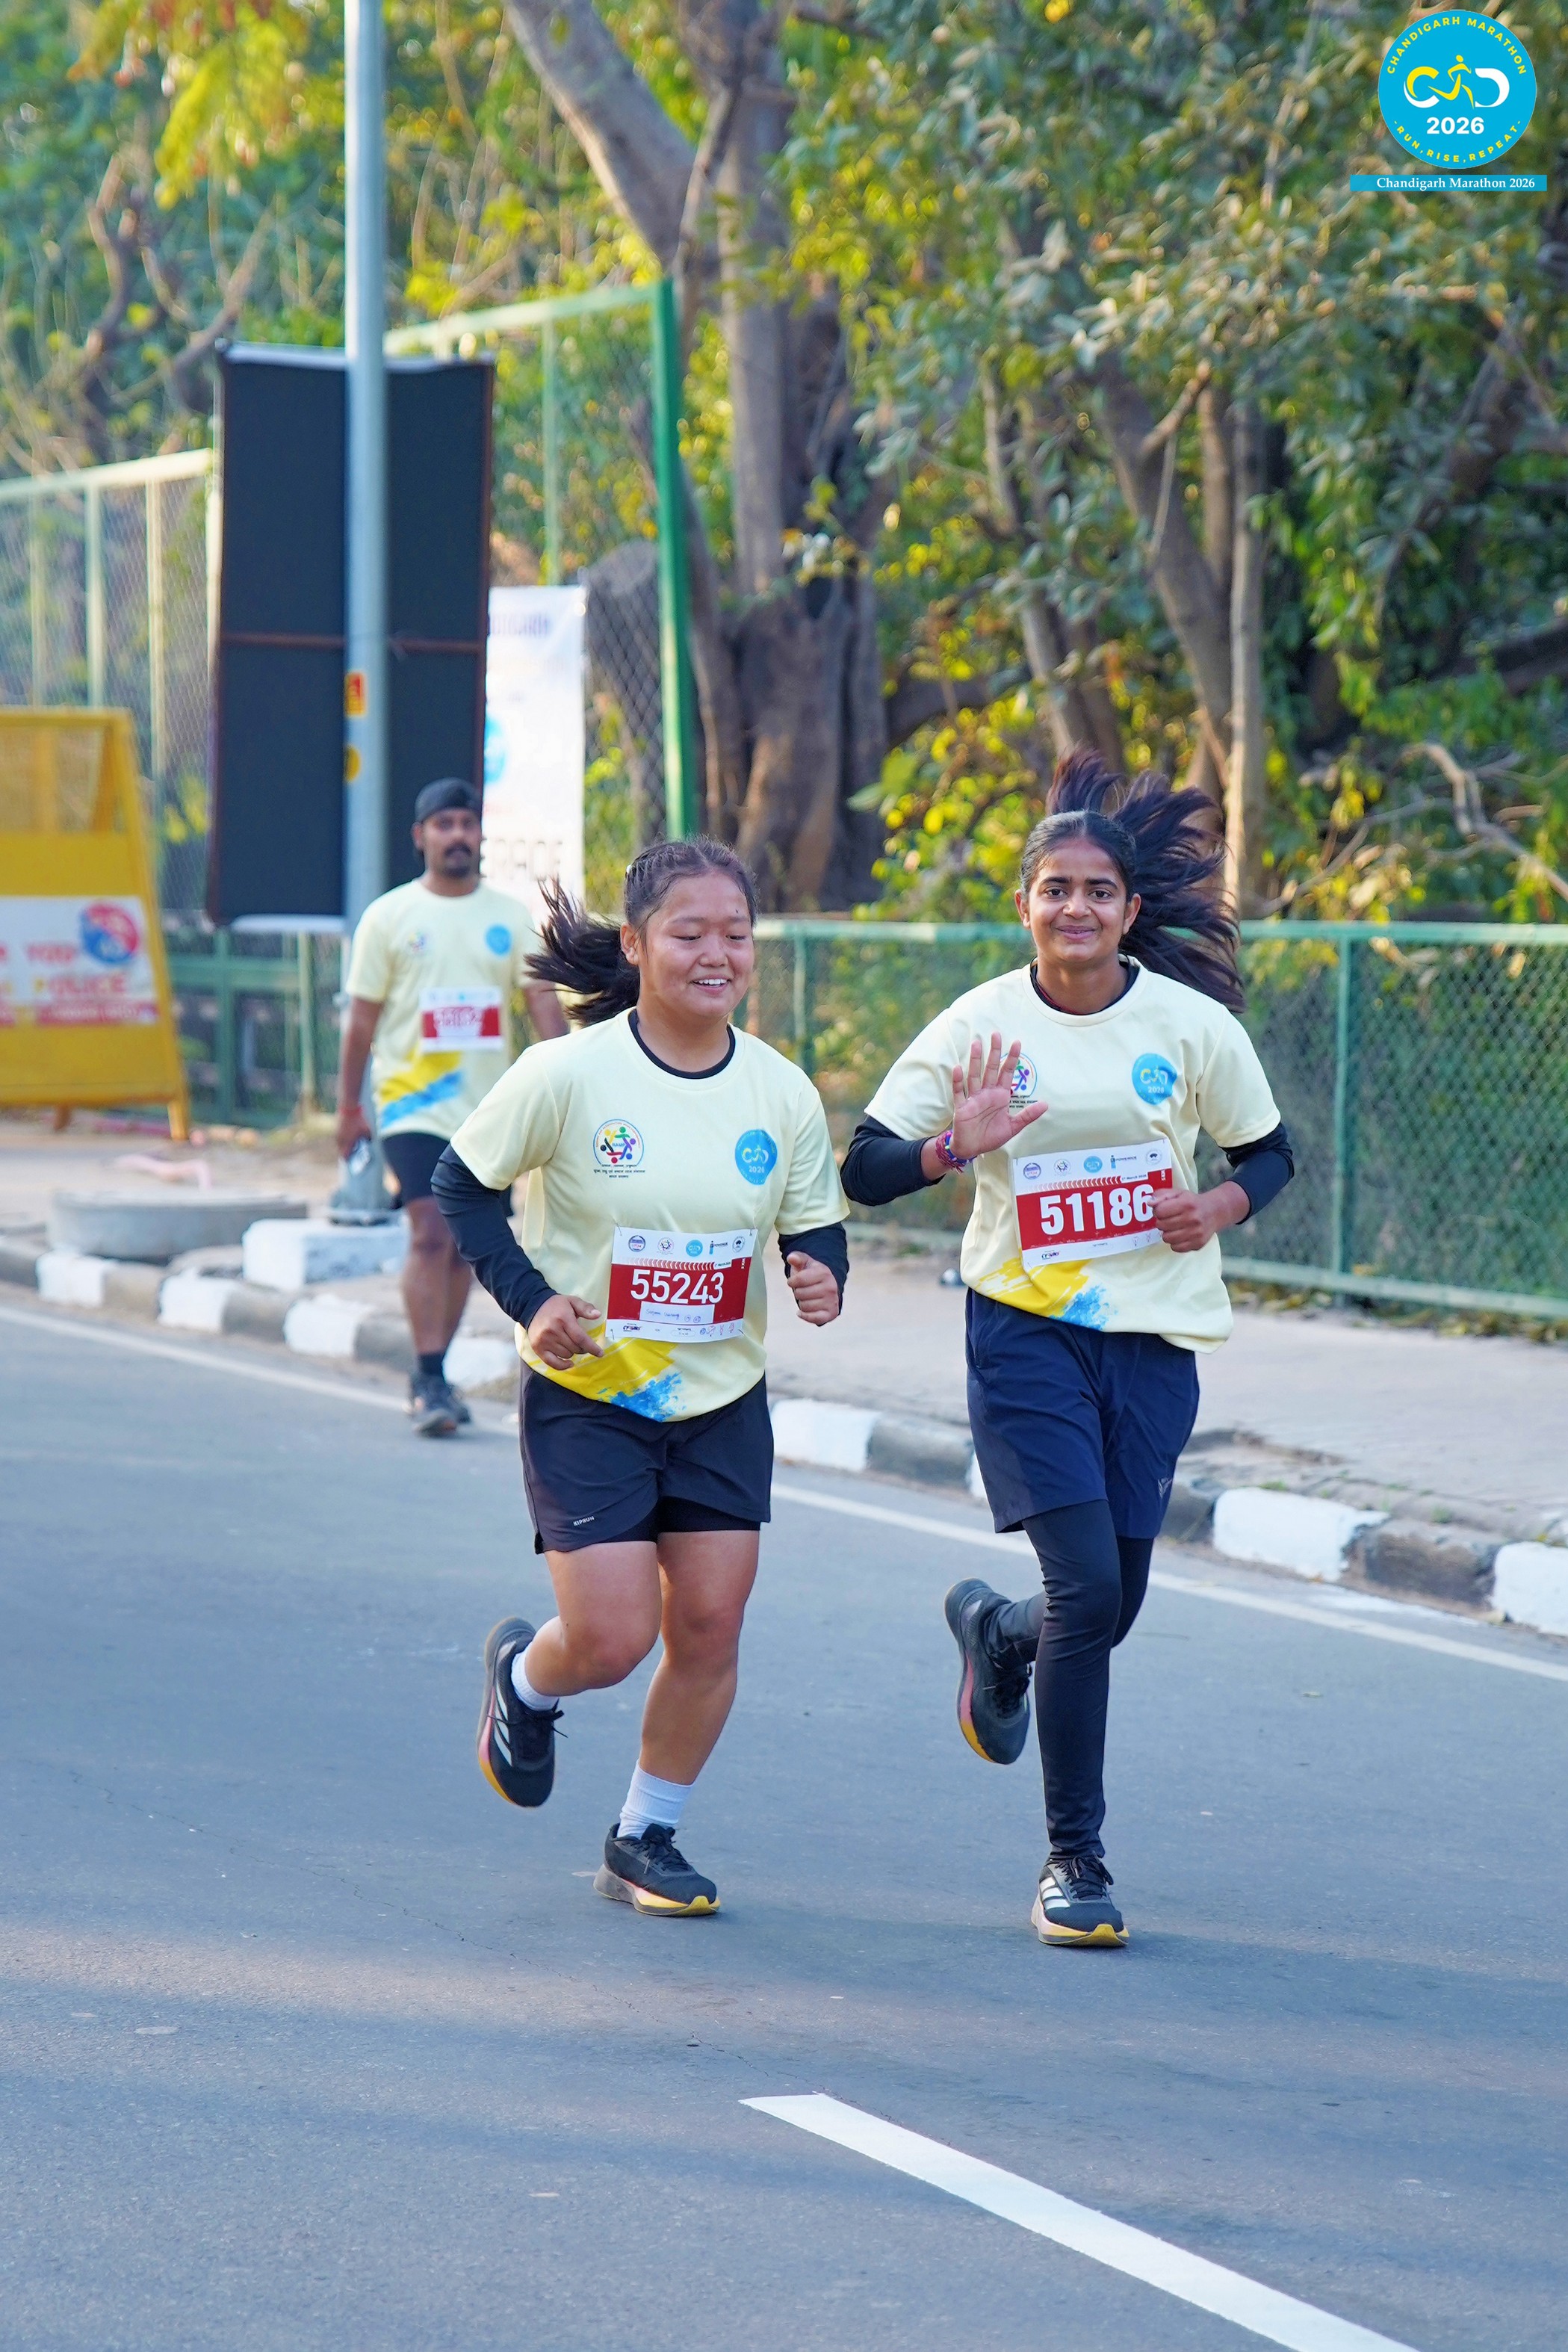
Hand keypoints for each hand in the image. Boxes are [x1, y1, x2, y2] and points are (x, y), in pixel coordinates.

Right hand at [335, 1101, 370, 1158]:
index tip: (352, 1161)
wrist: (349, 1107)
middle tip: (352, 1154)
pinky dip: (343, 1140)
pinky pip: (339, 1138)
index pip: (344, 1156)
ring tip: (351, 1146)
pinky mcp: (337, 1129)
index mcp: (347, 1142)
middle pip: (341, 1151)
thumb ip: (369, 1138)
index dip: (348, 1159)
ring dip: (344, 1146)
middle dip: (346, 1153)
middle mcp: (341, 1140)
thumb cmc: (359, 1120)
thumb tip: (369, 1141)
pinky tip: (349, 1137)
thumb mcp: (367, 1130)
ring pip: (339, 1144)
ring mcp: (337, 1134)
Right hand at [527, 1293, 605, 1368]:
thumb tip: (598, 1315)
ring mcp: (544, 1341)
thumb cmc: (556, 1305)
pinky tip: (569, 1362)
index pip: (580, 1338)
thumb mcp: (572, 1301)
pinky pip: (553, 1363)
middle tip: (581, 1342)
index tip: (600, 1353)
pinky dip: (563, 1365)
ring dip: (572, 1352)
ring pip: (566, 1355)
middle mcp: (553, 1331)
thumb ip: (585, 1308)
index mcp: (563, 1319)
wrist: (533, 1306)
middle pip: (575, 1348)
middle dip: (582, 1348)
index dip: (592, 1347)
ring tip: (569, 1343)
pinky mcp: (538, 1348)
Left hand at [786, 1251, 839, 1325]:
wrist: (828, 1286)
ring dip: (802, 1302)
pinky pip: (814, 1318)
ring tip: (808, 1297)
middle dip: (798, 1292)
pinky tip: (802, 1312)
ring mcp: (832, 1301)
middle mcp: (830, 1287)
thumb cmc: (812, 1274)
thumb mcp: (805, 1263)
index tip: (793, 1281)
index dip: (792, 1281)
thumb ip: (797, 1258)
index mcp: (824, 1273)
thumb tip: (791, 1258)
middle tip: (803, 1289)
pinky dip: (805, 1315)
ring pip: (804, 1306)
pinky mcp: (831, 1313)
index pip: (798, 1280)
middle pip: (800, 1294)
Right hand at [948, 1032, 1044, 1161]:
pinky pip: (959, 1091)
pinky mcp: (961, 1106)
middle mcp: (987, 1093)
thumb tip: (1046, 1105)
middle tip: (996, 1034)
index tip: (1017, 1043)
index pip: (1007, 1073)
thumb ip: (1027, 1115)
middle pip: (991, 1068)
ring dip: (976, 1060)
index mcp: (1000, 1096)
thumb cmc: (991, 1136)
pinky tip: (958, 1068)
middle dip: (994, 1052)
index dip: (1012, 1058)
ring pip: (975, 1075)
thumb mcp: (1013, 1126)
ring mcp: (973, 1098)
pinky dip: (958, 1081)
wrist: (972, 1148)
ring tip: (977, 1044)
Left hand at [1153, 1181, 1247, 1254]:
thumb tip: (1149, 1202)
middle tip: (1169, 1219)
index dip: (1158, 1211)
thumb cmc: (1192, 1202)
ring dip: (1167, 1233)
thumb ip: (1161, 1195)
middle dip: (1161, 1222)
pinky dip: (1175, 1242)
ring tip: (1174, 1227)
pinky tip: (1180, 1235)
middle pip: (1161, 1225)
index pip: (1159, 1211)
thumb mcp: (1178, 1193)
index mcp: (1186, 1203)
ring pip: (1166, 1238)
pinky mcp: (1198, 1244)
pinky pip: (1176, 1248)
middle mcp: (1192, 1218)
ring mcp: (1196, 1233)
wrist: (1214, 1212)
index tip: (1163, 1210)